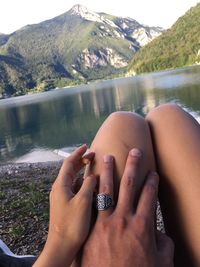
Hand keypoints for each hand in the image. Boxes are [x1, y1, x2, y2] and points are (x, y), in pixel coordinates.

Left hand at [33, 145, 96, 266]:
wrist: (61, 246)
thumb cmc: (72, 224)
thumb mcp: (83, 201)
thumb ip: (89, 185)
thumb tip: (93, 176)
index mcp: (61, 185)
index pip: (68, 163)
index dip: (78, 153)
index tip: (86, 146)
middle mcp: (59, 189)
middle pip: (70, 169)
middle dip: (81, 161)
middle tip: (93, 155)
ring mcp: (62, 197)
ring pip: (73, 179)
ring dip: (83, 172)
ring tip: (94, 168)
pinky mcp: (66, 204)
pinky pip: (75, 188)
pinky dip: (83, 183)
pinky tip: (91, 185)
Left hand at [81, 149, 173, 266]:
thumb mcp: (160, 262)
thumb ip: (163, 244)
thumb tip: (161, 233)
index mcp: (143, 224)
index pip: (149, 195)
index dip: (152, 182)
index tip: (153, 173)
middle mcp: (125, 217)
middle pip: (130, 185)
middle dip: (133, 166)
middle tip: (134, 151)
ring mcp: (106, 221)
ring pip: (107, 189)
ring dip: (108, 171)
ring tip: (108, 157)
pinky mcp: (93, 227)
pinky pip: (92, 203)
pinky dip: (92, 189)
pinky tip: (90, 180)